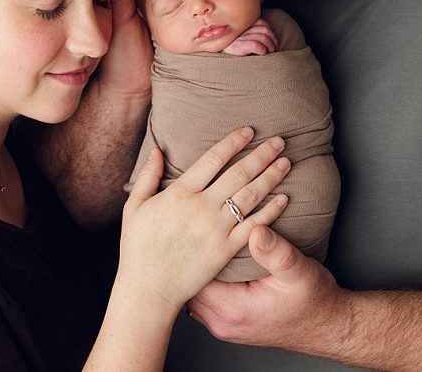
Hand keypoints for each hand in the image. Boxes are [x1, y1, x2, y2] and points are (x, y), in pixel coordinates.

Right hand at [117, 127, 291, 311]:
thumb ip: (148, 176)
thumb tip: (157, 149)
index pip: (213, 158)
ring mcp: (215, 229)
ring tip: (286, 162)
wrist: (148, 290)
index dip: (234, 142)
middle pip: (239, 173)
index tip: (249, 130)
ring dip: (271, 176)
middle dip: (262, 154)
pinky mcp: (225, 250)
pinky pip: (254, 226)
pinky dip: (271, 211)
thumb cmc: (137, 249)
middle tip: (279, 140)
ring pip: (250, 196)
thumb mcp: (135, 207)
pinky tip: (284, 198)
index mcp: (179, 193)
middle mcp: (201, 207)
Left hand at [186, 226, 346, 349]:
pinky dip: (203, 283)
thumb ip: (276, 252)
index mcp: (233, 309)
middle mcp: (223, 322)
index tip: (191, 228)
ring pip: (192, 296)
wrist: (328, 327)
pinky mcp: (229, 322)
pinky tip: (207, 264)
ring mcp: (224, 325)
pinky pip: (204, 301)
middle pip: (187, 288)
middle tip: (186, 231)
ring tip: (192, 245)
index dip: (190, 251)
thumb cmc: (314, 301)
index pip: (193, 278)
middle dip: (187, 260)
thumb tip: (256, 230)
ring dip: (193, 273)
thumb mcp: (299, 270)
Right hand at [222, 17, 278, 55]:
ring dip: (270, 46)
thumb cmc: (229, 43)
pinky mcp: (239, 46)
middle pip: (265, 30)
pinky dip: (262, 49)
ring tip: (270, 51)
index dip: (271, 33)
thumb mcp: (239, 33)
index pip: (263, 24)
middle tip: (274, 48)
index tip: (274, 41)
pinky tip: (262, 53)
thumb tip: (266, 35)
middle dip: (273, 40)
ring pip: (262, 38)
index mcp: (244, 23)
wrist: (215, 48)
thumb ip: (250, 29)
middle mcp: (243, 28)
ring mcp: (241, 37)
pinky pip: (256, 45)